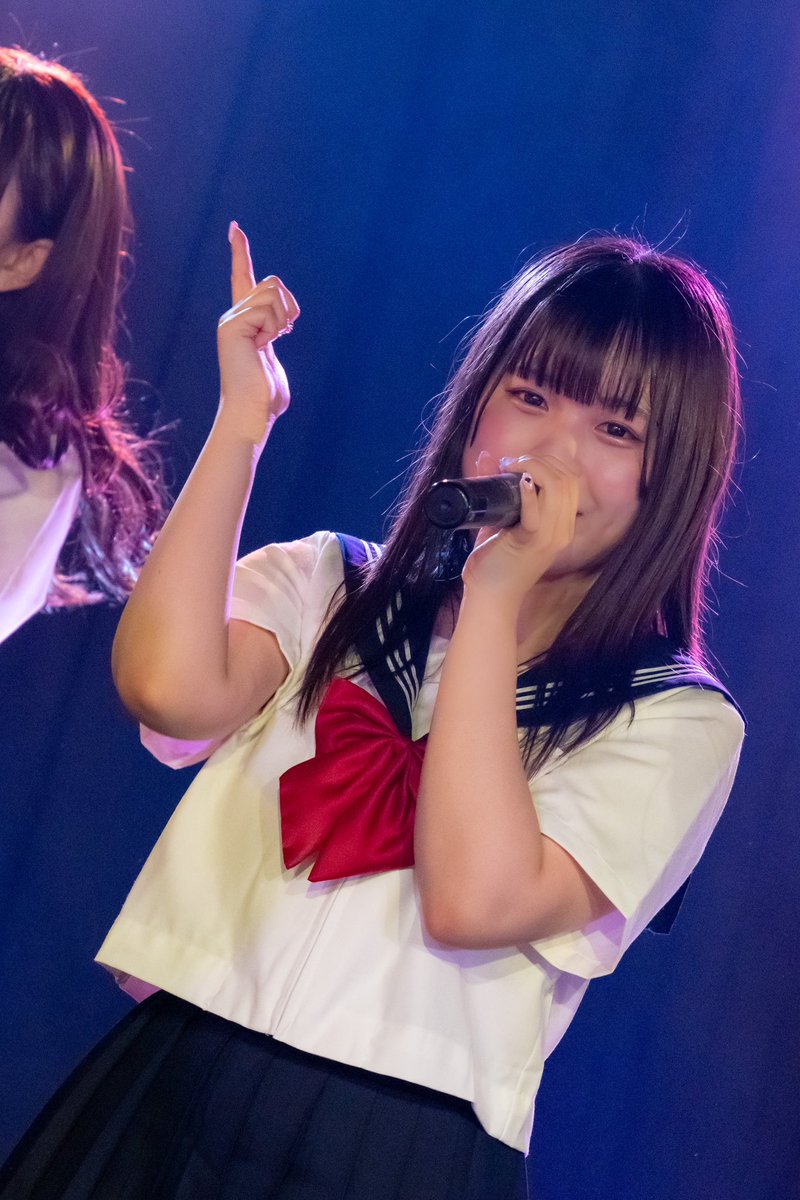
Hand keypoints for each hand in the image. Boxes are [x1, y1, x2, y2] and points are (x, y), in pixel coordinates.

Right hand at [216, 222, 299, 445]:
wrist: (251, 412)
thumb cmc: (266, 396)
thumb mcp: (274, 358)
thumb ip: (275, 333)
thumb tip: (284, 321)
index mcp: (243, 321)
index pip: (242, 279)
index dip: (239, 253)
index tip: (235, 227)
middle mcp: (232, 315)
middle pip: (273, 283)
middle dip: (288, 307)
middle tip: (281, 336)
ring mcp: (230, 320)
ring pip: (273, 293)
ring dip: (282, 319)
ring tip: (270, 344)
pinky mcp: (231, 326)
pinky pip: (267, 310)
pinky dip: (274, 328)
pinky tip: (262, 347)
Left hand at [462, 451, 580, 606]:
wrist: (489, 597)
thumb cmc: (494, 562)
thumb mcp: (500, 519)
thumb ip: (497, 490)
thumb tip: (486, 457)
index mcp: (562, 525)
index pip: (572, 480)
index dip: (550, 461)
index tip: (521, 461)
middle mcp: (563, 530)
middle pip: (568, 478)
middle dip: (541, 460)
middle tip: (513, 462)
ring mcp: (551, 537)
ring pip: (558, 487)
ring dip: (534, 468)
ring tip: (511, 467)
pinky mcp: (533, 543)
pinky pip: (537, 510)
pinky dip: (528, 491)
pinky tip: (516, 481)